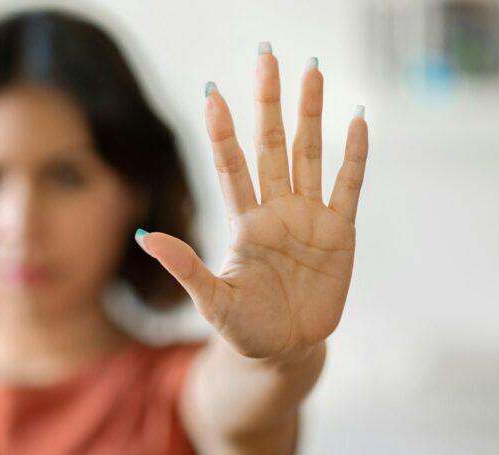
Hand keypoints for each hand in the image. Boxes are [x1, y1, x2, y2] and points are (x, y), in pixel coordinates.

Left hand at [135, 43, 367, 359]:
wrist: (284, 351)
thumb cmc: (243, 328)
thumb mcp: (212, 300)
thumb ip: (185, 267)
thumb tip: (142, 237)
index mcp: (244, 223)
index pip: (231, 166)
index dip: (223, 131)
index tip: (212, 92)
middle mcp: (275, 211)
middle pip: (271, 145)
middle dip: (269, 103)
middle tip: (267, 59)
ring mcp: (309, 218)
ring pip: (309, 154)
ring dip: (311, 115)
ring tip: (312, 72)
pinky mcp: (340, 234)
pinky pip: (348, 187)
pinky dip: (354, 156)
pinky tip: (356, 121)